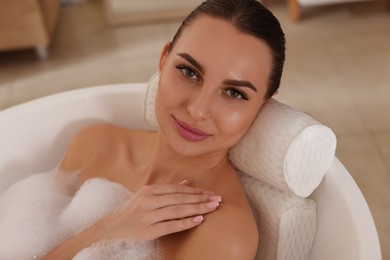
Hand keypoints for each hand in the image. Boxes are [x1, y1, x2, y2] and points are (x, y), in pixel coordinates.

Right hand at [100, 181, 220, 240]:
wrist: (111, 227)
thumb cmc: (132, 210)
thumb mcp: (146, 196)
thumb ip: (167, 190)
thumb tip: (187, 183)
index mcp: (148, 190)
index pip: (176, 189)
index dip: (194, 191)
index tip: (209, 192)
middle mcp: (147, 201)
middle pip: (179, 199)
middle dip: (200, 199)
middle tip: (217, 199)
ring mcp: (147, 216)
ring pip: (177, 210)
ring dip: (198, 208)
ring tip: (212, 207)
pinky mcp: (147, 231)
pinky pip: (171, 226)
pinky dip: (186, 222)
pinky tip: (199, 219)